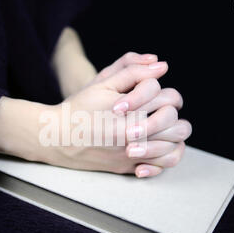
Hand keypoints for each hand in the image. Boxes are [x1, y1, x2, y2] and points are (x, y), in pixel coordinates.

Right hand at [0, 53, 190, 177]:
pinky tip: (155, 146)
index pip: (168, 97)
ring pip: (174, 147)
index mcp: (133, 110)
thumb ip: (132, 70)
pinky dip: (164, 156)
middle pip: (176, 124)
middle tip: (162, 109)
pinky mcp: (128, 167)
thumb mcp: (102, 82)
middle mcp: (137, 134)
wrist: (57, 137)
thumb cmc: (79, 107)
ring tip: (163, 128)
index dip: (163, 92)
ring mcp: (134, 154)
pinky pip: (160, 167)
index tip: (153, 93)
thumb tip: (161, 65)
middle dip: (172, 112)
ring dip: (173, 135)